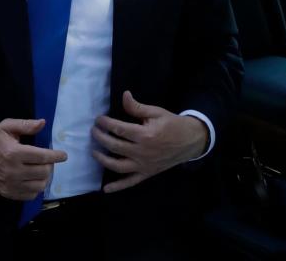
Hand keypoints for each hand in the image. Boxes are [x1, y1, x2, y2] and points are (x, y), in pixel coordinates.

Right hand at [0, 118, 67, 200]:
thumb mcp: (7, 127)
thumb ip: (25, 125)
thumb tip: (43, 123)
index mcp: (14, 153)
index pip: (41, 156)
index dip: (55, 156)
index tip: (63, 155)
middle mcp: (13, 171)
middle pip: (43, 172)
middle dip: (50, 165)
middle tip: (47, 160)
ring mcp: (11, 184)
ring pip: (39, 185)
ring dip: (44, 177)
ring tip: (41, 169)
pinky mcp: (9, 193)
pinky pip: (31, 195)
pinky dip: (36, 187)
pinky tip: (32, 178)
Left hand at [91, 91, 208, 193]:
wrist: (191, 141)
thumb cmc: (172, 124)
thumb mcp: (156, 112)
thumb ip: (137, 107)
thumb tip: (124, 95)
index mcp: (144, 135)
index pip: (118, 129)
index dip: (106, 123)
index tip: (99, 120)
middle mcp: (142, 152)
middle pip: (114, 146)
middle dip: (100, 138)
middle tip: (94, 131)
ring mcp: (144, 165)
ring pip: (118, 166)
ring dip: (103, 159)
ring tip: (94, 152)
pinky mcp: (147, 173)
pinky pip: (130, 182)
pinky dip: (117, 187)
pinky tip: (106, 189)